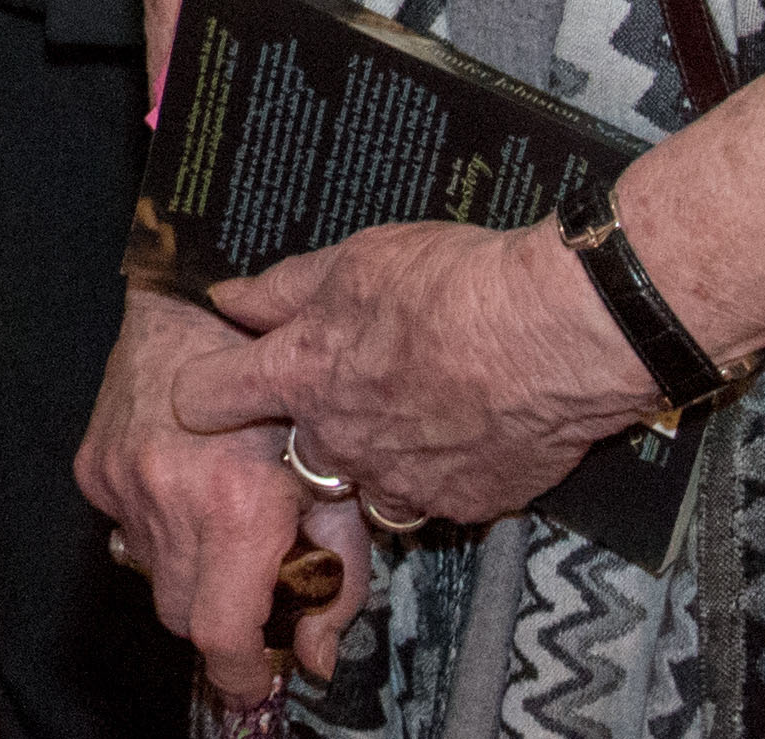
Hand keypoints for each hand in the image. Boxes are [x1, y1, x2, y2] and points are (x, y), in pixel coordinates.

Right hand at [78, 282, 371, 711]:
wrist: (196, 305)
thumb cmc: (286, 389)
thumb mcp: (334, 482)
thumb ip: (334, 578)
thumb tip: (313, 655)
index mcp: (236, 507)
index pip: (218, 631)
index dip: (238, 670)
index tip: (254, 677)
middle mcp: (169, 501)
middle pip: (181, 614)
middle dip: (216, 617)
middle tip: (250, 589)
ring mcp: (123, 484)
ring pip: (150, 574)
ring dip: (186, 569)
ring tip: (220, 519)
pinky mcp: (94, 467)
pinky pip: (122, 528)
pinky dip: (153, 524)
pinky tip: (183, 482)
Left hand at [176, 215, 660, 531]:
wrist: (561, 332)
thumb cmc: (457, 284)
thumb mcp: (356, 259)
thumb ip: (283, 289)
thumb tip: (227, 299)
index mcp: (301, 375)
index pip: (210, 398)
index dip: (204, 392)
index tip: (211, 391)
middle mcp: (340, 440)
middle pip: (294, 452)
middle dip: (309, 430)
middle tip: (351, 392)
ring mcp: (401, 481)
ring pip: (363, 486)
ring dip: (372, 461)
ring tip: (411, 416)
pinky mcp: (463, 504)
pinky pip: (432, 499)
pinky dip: (437, 475)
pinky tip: (463, 434)